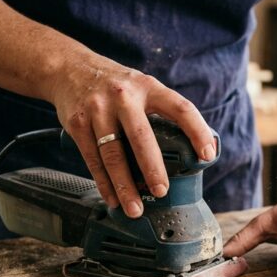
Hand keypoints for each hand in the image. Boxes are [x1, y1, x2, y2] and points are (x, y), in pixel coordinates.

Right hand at [48, 57, 215, 217]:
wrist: (69, 68)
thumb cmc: (114, 84)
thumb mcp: (141, 86)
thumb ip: (161, 111)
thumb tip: (188, 150)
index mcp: (148, 87)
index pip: (180, 108)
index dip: (197, 131)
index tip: (207, 155)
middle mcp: (123, 97)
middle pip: (141, 136)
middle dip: (152, 168)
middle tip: (161, 191)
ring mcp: (98, 109)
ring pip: (113, 153)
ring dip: (124, 185)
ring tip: (135, 208)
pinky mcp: (77, 123)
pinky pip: (92, 159)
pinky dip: (103, 183)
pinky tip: (112, 198)